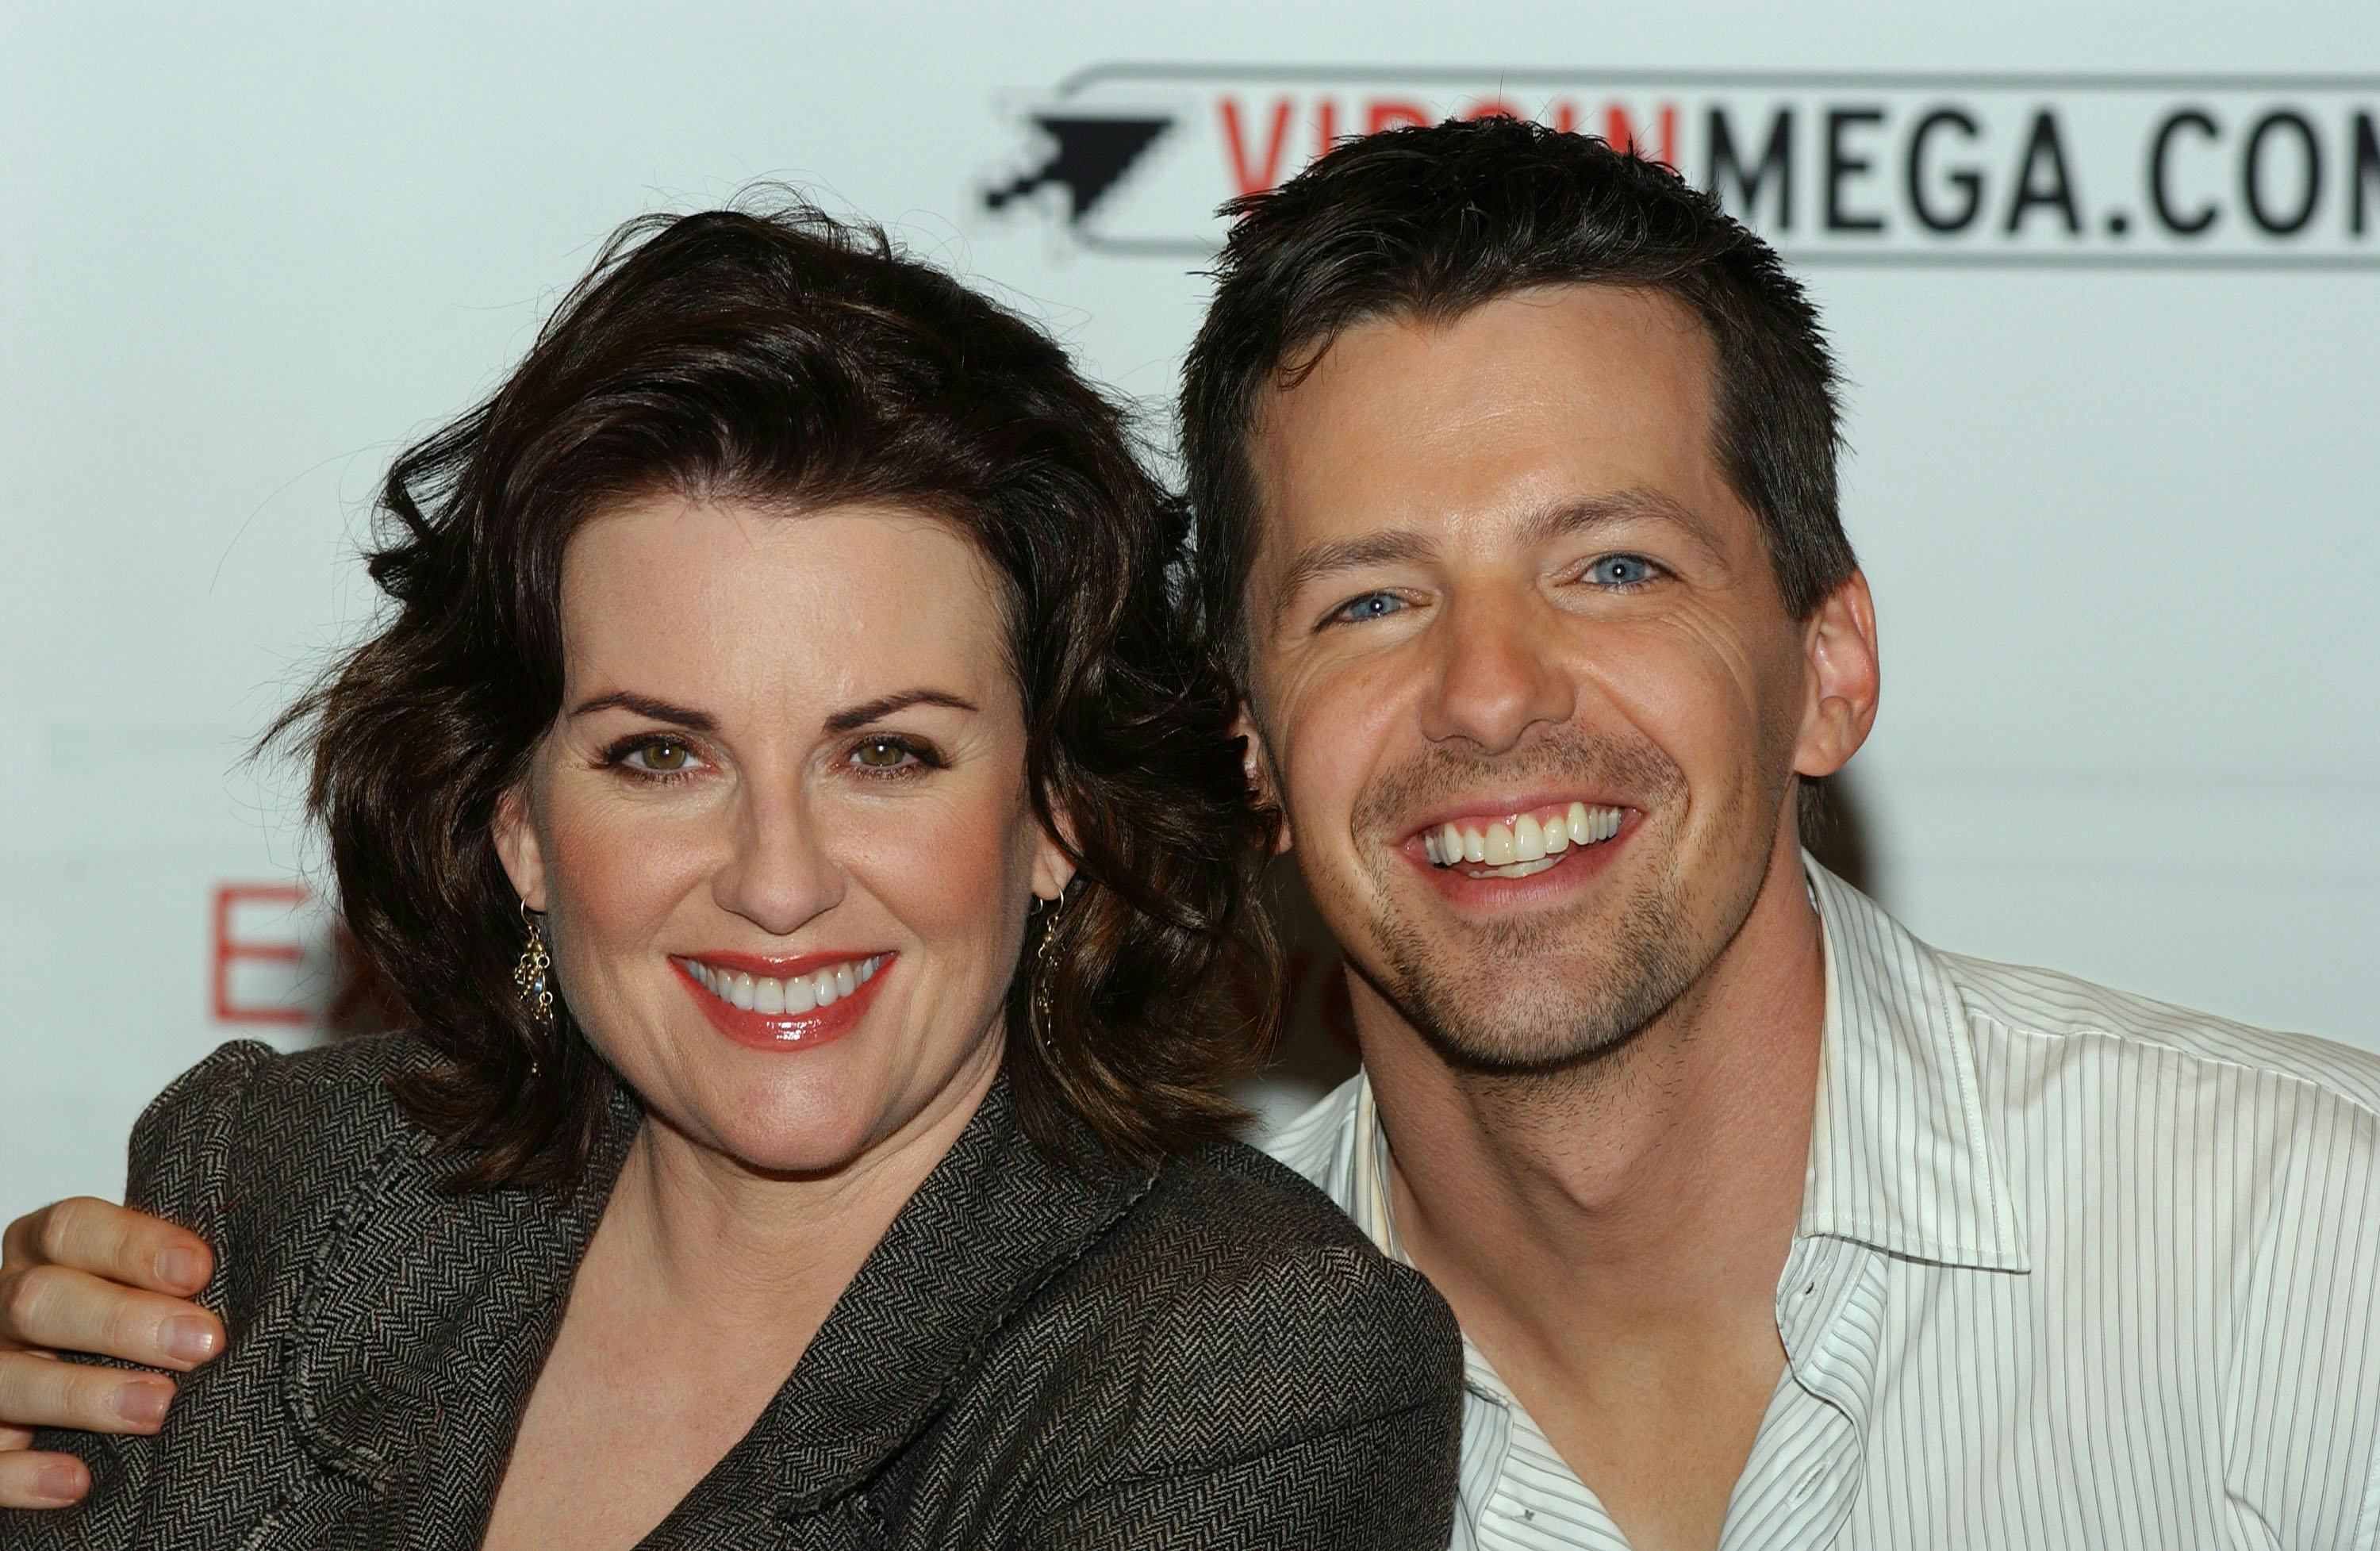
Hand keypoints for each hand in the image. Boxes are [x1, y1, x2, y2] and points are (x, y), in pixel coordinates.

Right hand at [0, 1198, 223, 1506]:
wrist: (66, 1368)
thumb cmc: (127, 1325)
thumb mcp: (143, 1290)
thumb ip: (177, 1282)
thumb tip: (260, 1287)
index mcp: (44, 1254)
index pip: (73, 1228)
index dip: (134, 1245)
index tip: (201, 1270)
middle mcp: (3, 1309)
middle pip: (38, 1298)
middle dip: (120, 1320)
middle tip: (201, 1343)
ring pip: (8, 1378)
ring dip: (83, 1395)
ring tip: (158, 1410)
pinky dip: (24, 1473)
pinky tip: (77, 1480)